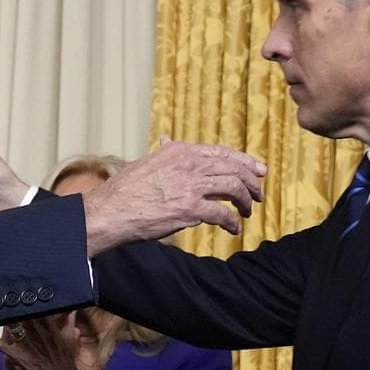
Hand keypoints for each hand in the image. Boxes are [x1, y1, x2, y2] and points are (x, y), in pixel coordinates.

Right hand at [81, 138, 266, 255]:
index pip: (222, 152)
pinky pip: (223, 214)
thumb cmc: (125, 190)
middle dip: (252, 183)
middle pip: (234, 169)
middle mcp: (188, 164)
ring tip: (246, 212)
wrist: (110, 211)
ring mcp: (190, 186)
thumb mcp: (147, 162)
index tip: (259, 171)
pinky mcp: (190, 209)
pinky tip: (233, 229)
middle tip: (258, 196)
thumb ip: (164, 152)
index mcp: (179, 151)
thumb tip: (167, 140)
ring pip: (234, 189)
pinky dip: (232, 223)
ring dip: (246, 202)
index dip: (245, 161)